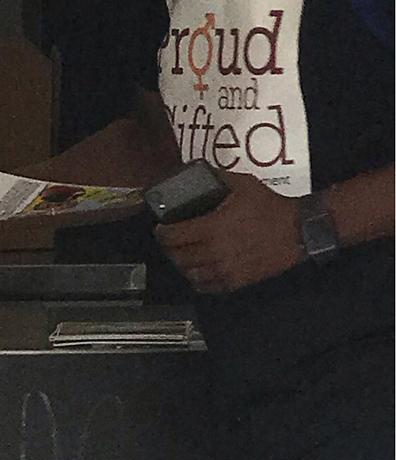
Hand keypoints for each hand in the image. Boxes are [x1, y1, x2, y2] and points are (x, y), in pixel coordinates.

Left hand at [154, 170, 303, 293]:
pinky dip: (197, 280)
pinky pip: (206, 287)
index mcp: (211, 228)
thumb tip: (201, 172)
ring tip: (184, 256)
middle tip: (171, 242)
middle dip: (169, 248)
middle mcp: (213, 252)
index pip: (173, 236)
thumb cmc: (271, 207)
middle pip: (177, 256)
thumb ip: (219, 179)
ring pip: (189, 273)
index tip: (160, 229)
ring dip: (182, 265)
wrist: (298, 230)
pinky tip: (198, 271)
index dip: (162, 233)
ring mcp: (224, 269)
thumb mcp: (244, 185)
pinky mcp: (235, 281)